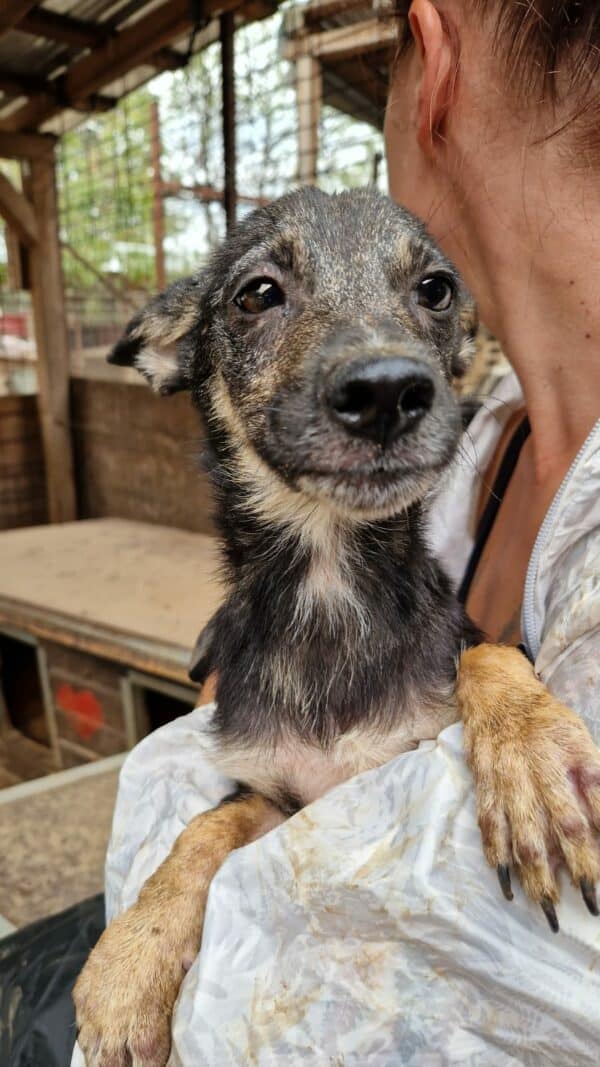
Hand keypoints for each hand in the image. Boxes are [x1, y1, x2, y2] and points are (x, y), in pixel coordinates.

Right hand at [458, 644, 599, 931]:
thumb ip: (593, 784)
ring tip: (546, 905)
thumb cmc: (547, 723)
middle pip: (560, 824)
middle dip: (575, 867)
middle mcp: (538, 764)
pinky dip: (496, 854)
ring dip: (535, 872)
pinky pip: (489, 822)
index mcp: (571, 752)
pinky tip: (505, 881)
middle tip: (587, 904)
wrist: (495, 692)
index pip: (593, 804)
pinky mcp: (483, 781)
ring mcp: (507, 773)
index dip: (597, 845)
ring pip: (522, 831)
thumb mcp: (581, 741)